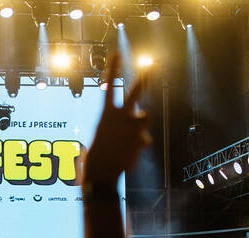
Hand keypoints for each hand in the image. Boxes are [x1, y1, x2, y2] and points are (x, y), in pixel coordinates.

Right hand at [83, 51, 150, 183]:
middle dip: (144, 79)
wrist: (101, 172)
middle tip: (151, 65)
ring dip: (140, 124)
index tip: (116, 54)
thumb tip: (140, 118)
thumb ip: (120, 122)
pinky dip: (138, 144)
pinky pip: (144, 138)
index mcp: (106, 113)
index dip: (113, 69)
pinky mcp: (142, 139)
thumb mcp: (102, 134)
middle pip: (135, 93)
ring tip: (129, 136)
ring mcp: (133, 127)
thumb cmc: (97, 155)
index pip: (109, 86)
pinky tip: (129, 153)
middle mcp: (121, 116)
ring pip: (145, 117)